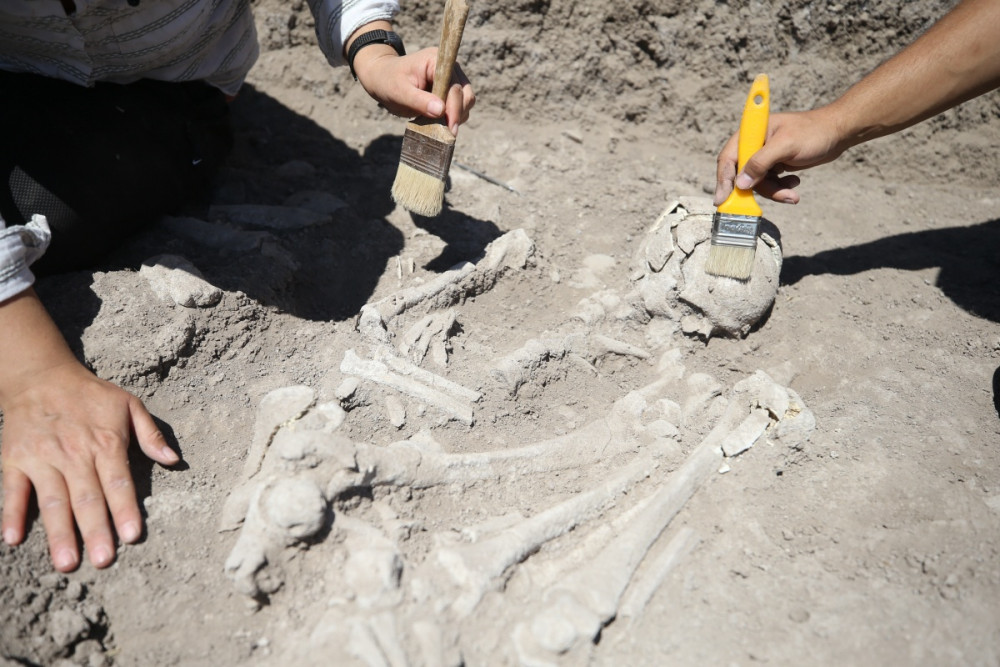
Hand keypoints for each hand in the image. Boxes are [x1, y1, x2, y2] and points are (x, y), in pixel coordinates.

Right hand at [2, 356, 177, 571]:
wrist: (41, 376)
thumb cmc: (90, 395)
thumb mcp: (129, 404)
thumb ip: (151, 434)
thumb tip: (174, 460)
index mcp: (105, 443)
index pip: (118, 481)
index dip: (125, 509)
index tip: (132, 536)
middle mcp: (74, 453)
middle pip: (87, 498)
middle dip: (95, 531)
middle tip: (103, 561)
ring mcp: (42, 458)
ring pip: (52, 500)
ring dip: (59, 533)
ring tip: (67, 562)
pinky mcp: (14, 460)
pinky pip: (13, 490)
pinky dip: (12, 514)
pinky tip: (14, 538)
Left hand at [355, 47, 475, 135]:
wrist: (383, 78)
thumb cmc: (388, 82)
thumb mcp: (399, 92)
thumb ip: (419, 101)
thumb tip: (441, 111)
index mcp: (437, 61)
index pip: (454, 87)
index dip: (454, 109)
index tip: (451, 128)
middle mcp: (449, 68)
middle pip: (466, 94)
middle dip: (458, 114)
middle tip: (446, 133)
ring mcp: (452, 79)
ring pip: (466, 102)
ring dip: (456, 117)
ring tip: (438, 126)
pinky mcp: (450, 91)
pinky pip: (460, 107)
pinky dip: (452, 118)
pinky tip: (437, 122)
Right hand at [713, 108, 848, 205]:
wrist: (838, 133)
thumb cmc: (813, 132)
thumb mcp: (785, 146)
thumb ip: (760, 163)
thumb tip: (741, 184)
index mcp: (751, 133)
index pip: (728, 159)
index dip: (724, 180)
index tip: (721, 200)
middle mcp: (754, 145)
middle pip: (742, 175)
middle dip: (760, 189)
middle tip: (779, 196)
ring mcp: (764, 156)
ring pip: (757, 183)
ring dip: (774, 191)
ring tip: (792, 191)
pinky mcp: (774, 165)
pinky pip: (769, 183)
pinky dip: (781, 188)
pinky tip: (794, 182)